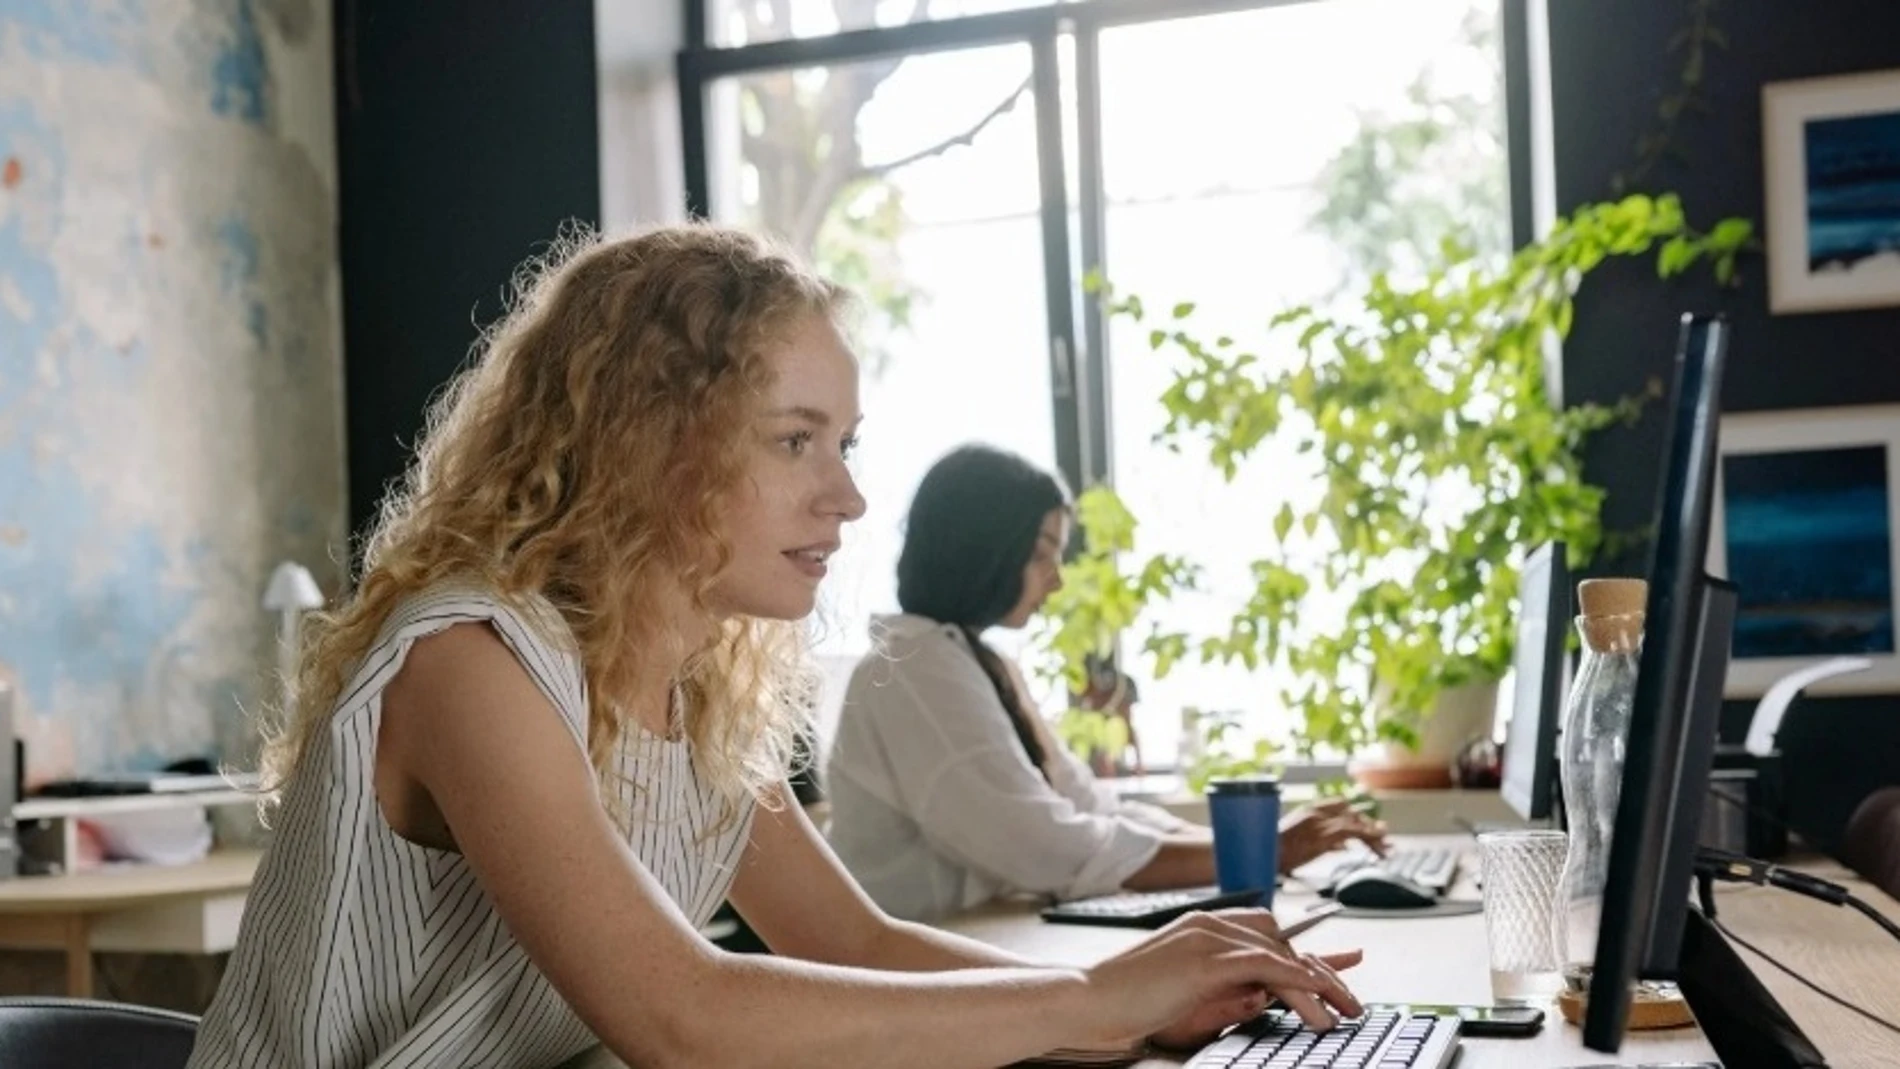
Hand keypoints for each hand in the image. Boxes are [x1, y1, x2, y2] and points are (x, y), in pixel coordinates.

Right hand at [1080, 909, 1362, 1050]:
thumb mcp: (1183, 992)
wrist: (1087, 999)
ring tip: (1345, 1012)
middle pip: (1283, 940)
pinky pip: (1267, 966)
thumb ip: (1222, 988)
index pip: (1267, 932)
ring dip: (1320, 983)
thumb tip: (1258, 997)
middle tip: (1350, 1001)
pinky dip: (1299, 983)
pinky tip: (1318, 1003)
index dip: (1306, 953)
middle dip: (1322, 970)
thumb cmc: (1124, 1001)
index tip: (1339, 970)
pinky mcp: (1205, 960)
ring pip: (1281, 954)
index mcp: (1201, 927)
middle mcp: (1209, 924)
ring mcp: (1207, 938)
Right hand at [1278, 799, 1388, 873]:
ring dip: (1372, 835)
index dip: (1356, 815)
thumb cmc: (1274, 852)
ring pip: (1355, 823)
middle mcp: (1316, 813)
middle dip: (1368, 824)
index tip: (1367, 825)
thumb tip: (1343, 846)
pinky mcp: (1323, 835)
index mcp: (1308, 810)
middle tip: (1382, 837)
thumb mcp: (1299, 842)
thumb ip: (1323, 841)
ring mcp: (1320, 823)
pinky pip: (1353, 833)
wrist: (1262, 856)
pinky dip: (1369, 838)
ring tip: (1385, 846)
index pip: (1340, 804)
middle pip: (1351, 812)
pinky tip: (1378, 848)